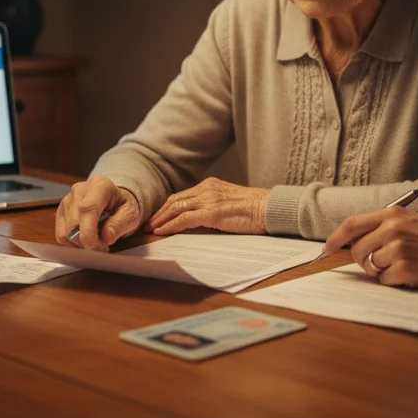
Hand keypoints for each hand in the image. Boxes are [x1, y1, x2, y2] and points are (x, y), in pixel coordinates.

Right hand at [54, 176, 140, 250]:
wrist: (114, 201)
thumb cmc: (122, 207)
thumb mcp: (130, 214)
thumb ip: (120, 224)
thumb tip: (107, 237)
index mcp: (100, 185)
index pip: (88, 208)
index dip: (88, 230)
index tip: (93, 246)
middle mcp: (79, 190)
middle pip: (73, 223)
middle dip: (87, 241)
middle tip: (103, 246)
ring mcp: (67, 201)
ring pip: (65, 232)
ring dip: (80, 244)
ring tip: (96, 241)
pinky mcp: (60, 213)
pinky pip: (61, 236)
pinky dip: (73, 244)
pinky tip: (86, 239)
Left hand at [146, 178, 269, 235]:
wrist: (269, 208)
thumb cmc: (255, 210)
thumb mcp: (230, 203)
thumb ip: (215, 206)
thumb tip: (201, 220)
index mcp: (211, 185)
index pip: (182, 195)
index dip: (167, 207)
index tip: (157, 217)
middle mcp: (207, 189)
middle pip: (175, 200)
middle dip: (159, 213)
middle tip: (148, 224)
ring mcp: (209, 199)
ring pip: (176, 208)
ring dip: (160, 219)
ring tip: (150, 229)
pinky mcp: (212, 212)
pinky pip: (184, 219)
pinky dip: (170, 225)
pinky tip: (161, 232)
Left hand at [320, 207, 417, 288]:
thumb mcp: (412, 222)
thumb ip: (384, 227)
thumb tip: (353, 242)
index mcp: (393, 214)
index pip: (352, 224)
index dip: (335, 238)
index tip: (327, 248)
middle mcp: (392, 229)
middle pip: (356, 250)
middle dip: (362, 260)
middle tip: (381, 262)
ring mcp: (398, 250)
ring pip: (369, 267)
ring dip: (381, 271)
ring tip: (404, 264)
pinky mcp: (405, 270)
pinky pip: (384, 280)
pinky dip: (394, 281)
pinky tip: (412, 273)